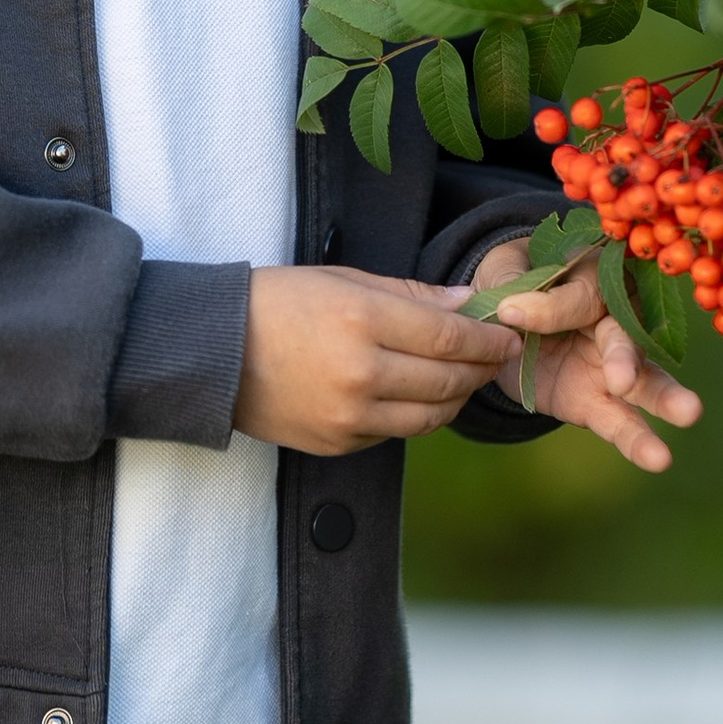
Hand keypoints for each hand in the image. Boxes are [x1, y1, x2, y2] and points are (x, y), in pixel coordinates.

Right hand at [233, 265, 520, 454]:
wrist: (214, 351)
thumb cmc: (277, 302)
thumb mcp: (343, 279)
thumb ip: (410, 294)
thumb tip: (466, 304)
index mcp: (361, 319)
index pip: (449, 337)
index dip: (488, 338)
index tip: (508, 333)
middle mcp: (360, 372)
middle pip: (448, 380)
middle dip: (482, 367)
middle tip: (498, 354)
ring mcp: (349, 416)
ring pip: (431, 416)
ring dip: (456, 396)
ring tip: (464, 377)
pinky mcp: (338, 444)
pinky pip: (397, 433)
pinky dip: (418, 415)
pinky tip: (419, 394)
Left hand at [464, 239, 704, 474]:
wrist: (501, 327)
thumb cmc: (511, 283)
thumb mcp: (505, 272)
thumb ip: (511, 282)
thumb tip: (510, 306)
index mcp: (593, 278)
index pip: (579, 295)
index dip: (547, 307)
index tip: (508, 312)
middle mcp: (613, 320)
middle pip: (625, 337)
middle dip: (623, 358)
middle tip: (621, 379)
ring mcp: (611, 366)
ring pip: (644, 381)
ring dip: (663, 398)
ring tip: (689, 412)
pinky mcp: (598, 402)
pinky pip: (619, 422)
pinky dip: (637, 441)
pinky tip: (658, 457)